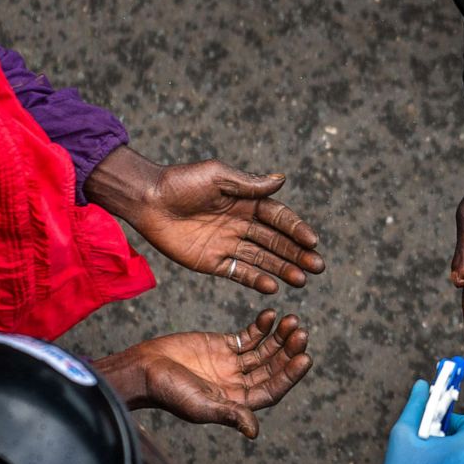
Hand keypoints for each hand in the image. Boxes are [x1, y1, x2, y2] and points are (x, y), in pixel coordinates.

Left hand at [85, 147, 324, 292]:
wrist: (146, 200)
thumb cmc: (181, 182)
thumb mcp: (217, 176)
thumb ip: (249, 185)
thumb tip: (281, 181)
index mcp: (246, 202)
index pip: (279, 218)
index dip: (296, 229)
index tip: (313, 241)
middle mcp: (242, 224)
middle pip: (276, 242)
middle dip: (297, 254)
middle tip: (317, 267)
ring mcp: (228, 244)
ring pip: (262, 260)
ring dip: (283, 269)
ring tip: (302, 280)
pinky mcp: (212, 262)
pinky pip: (239, 273)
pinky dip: (256, 281)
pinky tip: (273, 287)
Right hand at [95, 310, 311, 437]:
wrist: (143, 370)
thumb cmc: (168, 393)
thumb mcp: (200, 405)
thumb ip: (229, 414)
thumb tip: (254, 431)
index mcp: (238, 403)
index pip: (272, 389)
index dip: (290, 375)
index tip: (304, 357)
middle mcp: (239, 384)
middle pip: (272, 367)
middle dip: (288, 351)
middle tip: (301, 333)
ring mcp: (232, 364)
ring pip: (264, 349)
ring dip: (279, 336)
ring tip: (292, 320)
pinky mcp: (222, 345)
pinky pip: (249, 336)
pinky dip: (261, 326)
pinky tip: (272, 314)